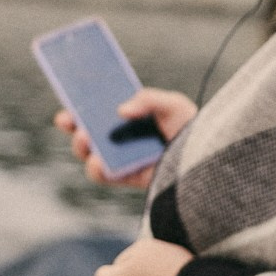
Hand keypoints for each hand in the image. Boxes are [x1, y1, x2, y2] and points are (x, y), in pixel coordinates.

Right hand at [55, 87, 197, 188]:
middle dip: (72, 124)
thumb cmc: (192, 130)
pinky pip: (103, 176)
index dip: (78, 104)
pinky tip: (98, 161)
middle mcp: (119, 139)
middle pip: (86, 131)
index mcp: (127, 118)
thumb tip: (120, 110)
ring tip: (85, 137)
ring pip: (89, 154)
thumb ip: (147, 99)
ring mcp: (120, 159)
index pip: (96, 109)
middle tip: (67, 118)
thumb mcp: (172, 104)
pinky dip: (96, 168)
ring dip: (80, 145)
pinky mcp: (126, 179)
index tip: (68, 96)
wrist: (208, 162)